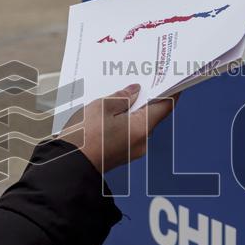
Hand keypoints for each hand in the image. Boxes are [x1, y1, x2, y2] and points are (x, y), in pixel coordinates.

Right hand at [59, 84, 175, 173]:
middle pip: (151, 115)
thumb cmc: (85, 137)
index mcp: (141, 128)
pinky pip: (128, 133)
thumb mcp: (103, 106)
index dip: (171, 91)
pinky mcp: (120, 155)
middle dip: (147, 98)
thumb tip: (134, 91)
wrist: (69, 165)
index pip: (165, 106)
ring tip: (123, 94)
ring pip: (138, 124)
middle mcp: (141, 142)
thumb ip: (122, 96)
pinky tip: (113, 112)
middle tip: (144, 80)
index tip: (175, 80)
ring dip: (133, 110)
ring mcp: (131, 151)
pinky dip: (125, 121)